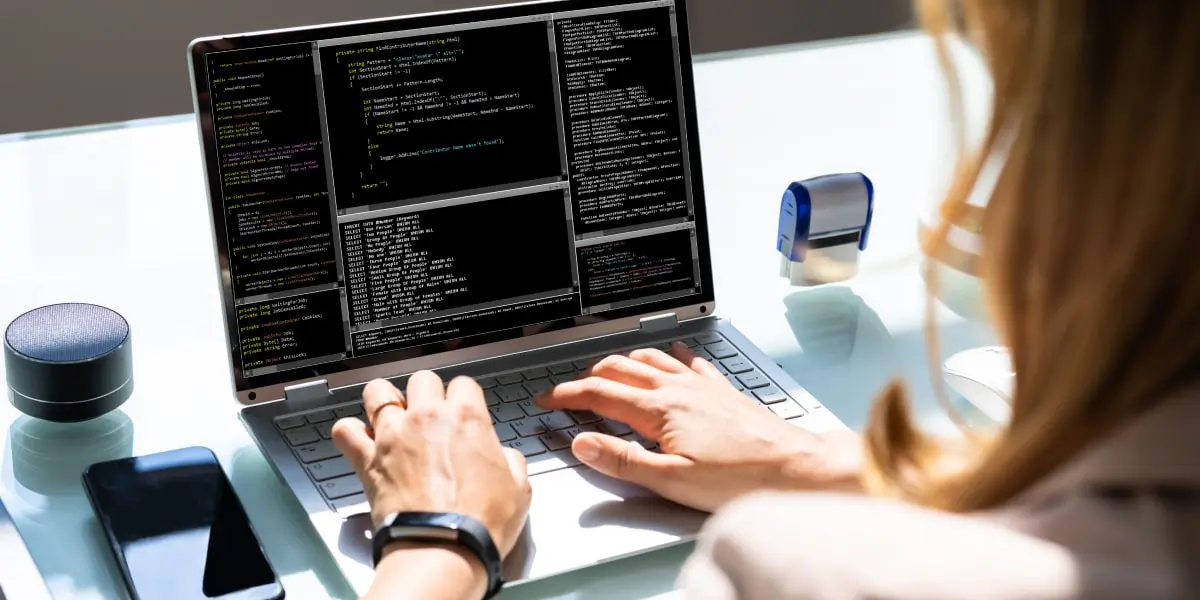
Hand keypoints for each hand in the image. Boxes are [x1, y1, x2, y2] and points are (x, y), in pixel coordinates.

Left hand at [331, 372, 531, 557]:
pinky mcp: (368, 460)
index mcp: (467, 418)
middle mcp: (428, 418)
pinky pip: (345, 431)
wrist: (443, 548)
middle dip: (427, 393)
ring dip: (383, 399)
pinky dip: (349, 432)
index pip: (464, 383)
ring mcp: (394, 436)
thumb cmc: (479, 523)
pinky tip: (359, 439)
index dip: (465, 397)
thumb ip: (511, 461)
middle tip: (429, 413)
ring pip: (378, 392)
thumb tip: (506, 458)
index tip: (463, 410)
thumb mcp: (519, 489)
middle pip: (422, 379)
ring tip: (389, 413)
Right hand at [537, 344, 862, 511]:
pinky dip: (670, 357)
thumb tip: (583, 444)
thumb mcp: (671, 480)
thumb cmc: (740, 478)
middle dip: (587, 376)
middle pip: (620, 369)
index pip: (600, 395)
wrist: (794, 467)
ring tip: (607, 369)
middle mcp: (679, 389)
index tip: (547, 400)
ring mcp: (702, 386)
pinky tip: (674, 357)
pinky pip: (689, 362)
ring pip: (651, 359)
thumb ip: (622, 461)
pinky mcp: (722, 390)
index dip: (567, 396)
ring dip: (622, 362)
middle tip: (568, 390)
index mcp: (660, 410)